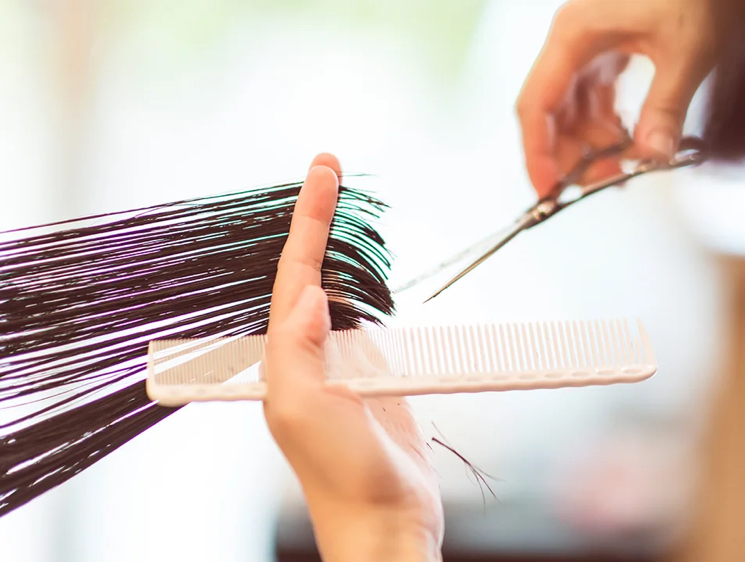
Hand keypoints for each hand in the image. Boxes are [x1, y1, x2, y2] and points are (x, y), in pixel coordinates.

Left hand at [263, 153, 442, 560]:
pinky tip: (374, 273)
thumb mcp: (305, 412)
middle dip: (319, 220)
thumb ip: (298, 351)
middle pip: (312, 272)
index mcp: (286, 359)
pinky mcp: (379, 380)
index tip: (323, 173)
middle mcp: (311, 355)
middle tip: (330, 170)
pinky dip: (373, 288)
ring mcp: (345, 365)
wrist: (385, 520)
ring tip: (344, 205)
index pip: (294, 274)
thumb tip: (308, 292)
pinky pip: (373, 322)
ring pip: (342, 291)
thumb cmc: (340, 477)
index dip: (308, 222)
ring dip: (342, 248)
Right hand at [517, 0, 714, 196]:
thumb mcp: (688, 49)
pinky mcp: (608, 51)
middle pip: (552, 114)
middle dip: (573, 154)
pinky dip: (608, 127)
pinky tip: (632, 143)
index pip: (537, 105)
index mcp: (574, 33)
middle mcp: (572, 40)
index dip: (538, 153)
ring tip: (627, 167)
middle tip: (606, 182)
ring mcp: (589, 46)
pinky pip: (595, 100)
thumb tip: (653, 157)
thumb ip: (667, 106)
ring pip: (573, 111)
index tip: (549, 191)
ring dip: (594, 145)